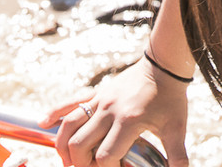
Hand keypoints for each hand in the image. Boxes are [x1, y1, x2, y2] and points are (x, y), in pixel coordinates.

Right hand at [42, 58, 190, 166]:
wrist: (165, 65)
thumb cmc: (171, 97)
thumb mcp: (177, 128)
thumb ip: (177, 155)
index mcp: (129, 121)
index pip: (106, 156)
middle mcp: (109, 110)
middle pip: (80, 145)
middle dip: (81, 165)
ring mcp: (101, 100)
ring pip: (69, 126)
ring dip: (64, 148)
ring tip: (69, 162)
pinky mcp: (97, 92)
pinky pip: (70, 102)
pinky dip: (54, 113)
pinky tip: (43, 124)